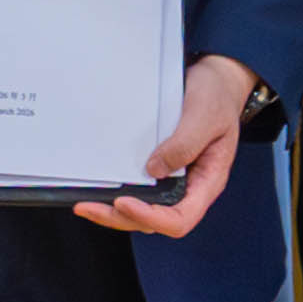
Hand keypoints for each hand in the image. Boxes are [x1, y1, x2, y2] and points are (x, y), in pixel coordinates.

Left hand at [74, 53, 249, 238]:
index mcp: (207, 181)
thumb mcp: (206, 116)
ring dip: (114, 212)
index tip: (124, 202)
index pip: (180, 218)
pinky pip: (140, 190)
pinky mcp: (160, 169)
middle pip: (156, 220)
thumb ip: (185, 144)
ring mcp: (174, 180)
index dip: (151, 217)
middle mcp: (190, 187)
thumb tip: (155, 170)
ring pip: (144, 210)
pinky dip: (117, 195)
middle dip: (121, 217)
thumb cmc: (217, 98)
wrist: (216, 80)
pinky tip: (98, 190)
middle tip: (89, 207)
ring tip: (86, 205)